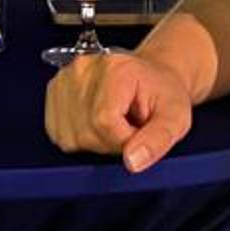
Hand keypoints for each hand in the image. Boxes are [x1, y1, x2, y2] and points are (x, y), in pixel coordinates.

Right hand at [43, 47, 193, 172]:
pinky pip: (57, 133)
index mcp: (116, 69)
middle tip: (129, 129)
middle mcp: (84, 68)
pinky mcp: (54, 89)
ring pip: (69, 136)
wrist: (151, 76)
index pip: (104, 123)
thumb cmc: (163, 94)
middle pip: (85, 132)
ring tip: (113, 125)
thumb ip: (157, 141)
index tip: (139, 133)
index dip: (123, 141)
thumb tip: (132, 162)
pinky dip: (77, 137)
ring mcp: (65, 77)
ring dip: (93, 142)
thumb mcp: (175, 117)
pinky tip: (94, 125)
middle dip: (110, 143)